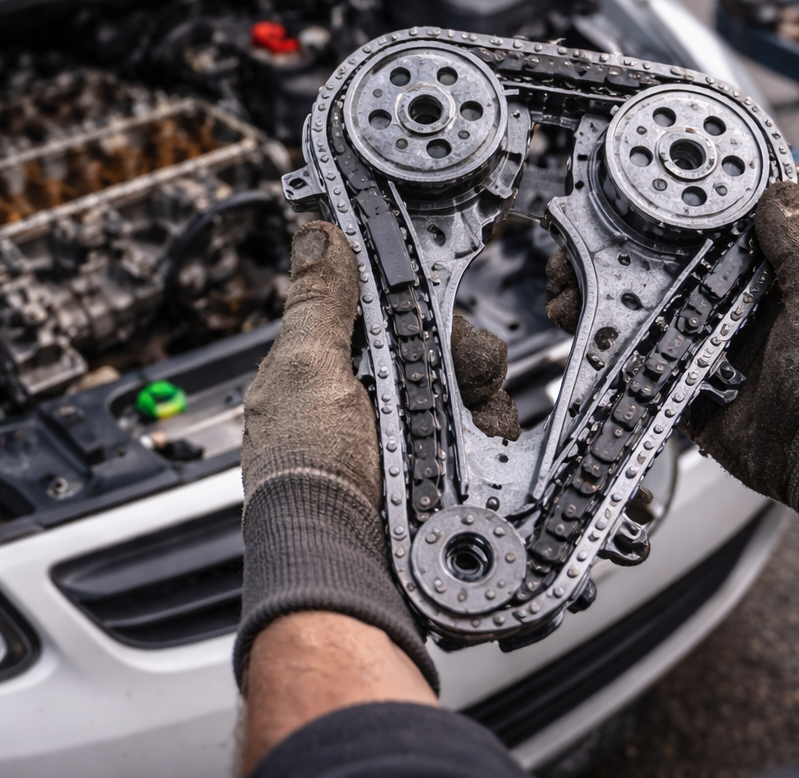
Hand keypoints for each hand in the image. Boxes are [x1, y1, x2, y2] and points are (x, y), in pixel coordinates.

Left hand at [236, 222, 522, 688]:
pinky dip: (493, 435)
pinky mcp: (439, 475)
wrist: (343, 565)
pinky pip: (484, 437)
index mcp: (326, 369)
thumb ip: (317, 300)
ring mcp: (405, 439)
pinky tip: (487, 445)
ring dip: (483, 400)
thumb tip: (316, 232)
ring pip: (470, 390)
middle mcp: (367, 401)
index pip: (389, 310)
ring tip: (477, 423)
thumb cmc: (307, 478)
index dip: (419, 304)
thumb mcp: (305, 370)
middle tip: (464, 381)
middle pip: (439, 348)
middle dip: (462, 358)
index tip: (438, 312)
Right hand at [543, 181, 798, 503]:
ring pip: (639, 311)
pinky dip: (605, 346)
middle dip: (613, 256)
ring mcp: (701, 345)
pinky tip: (580, 328)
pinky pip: (637, 361)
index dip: (665, 216)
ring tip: (567, 287)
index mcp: (763, 278)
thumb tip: (779, 191)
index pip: (705, 233)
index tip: (627, 201)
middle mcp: (727, 306)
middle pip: (658, 270)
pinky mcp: (683, 384)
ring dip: (599, 297)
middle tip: (577, 249)